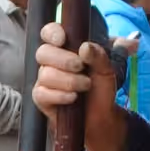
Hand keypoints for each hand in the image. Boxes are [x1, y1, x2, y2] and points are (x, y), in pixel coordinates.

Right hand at [32, 22, 129, 150]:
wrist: (101, 117)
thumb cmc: (100, 89)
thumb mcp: (106, 70)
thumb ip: (100, 55)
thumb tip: (85, 47)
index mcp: (65, 49)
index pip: (49, 33)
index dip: (52, 33)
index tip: (62, 39)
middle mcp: (51, 62)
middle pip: (43, 52)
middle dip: (63, 60)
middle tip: (81, 67)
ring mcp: (45, 80)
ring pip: (44, 74)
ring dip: (68, 80)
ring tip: (85, 86)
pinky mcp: (42, 98)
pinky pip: (42, 93)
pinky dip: (60, 95)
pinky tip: (73, 98)